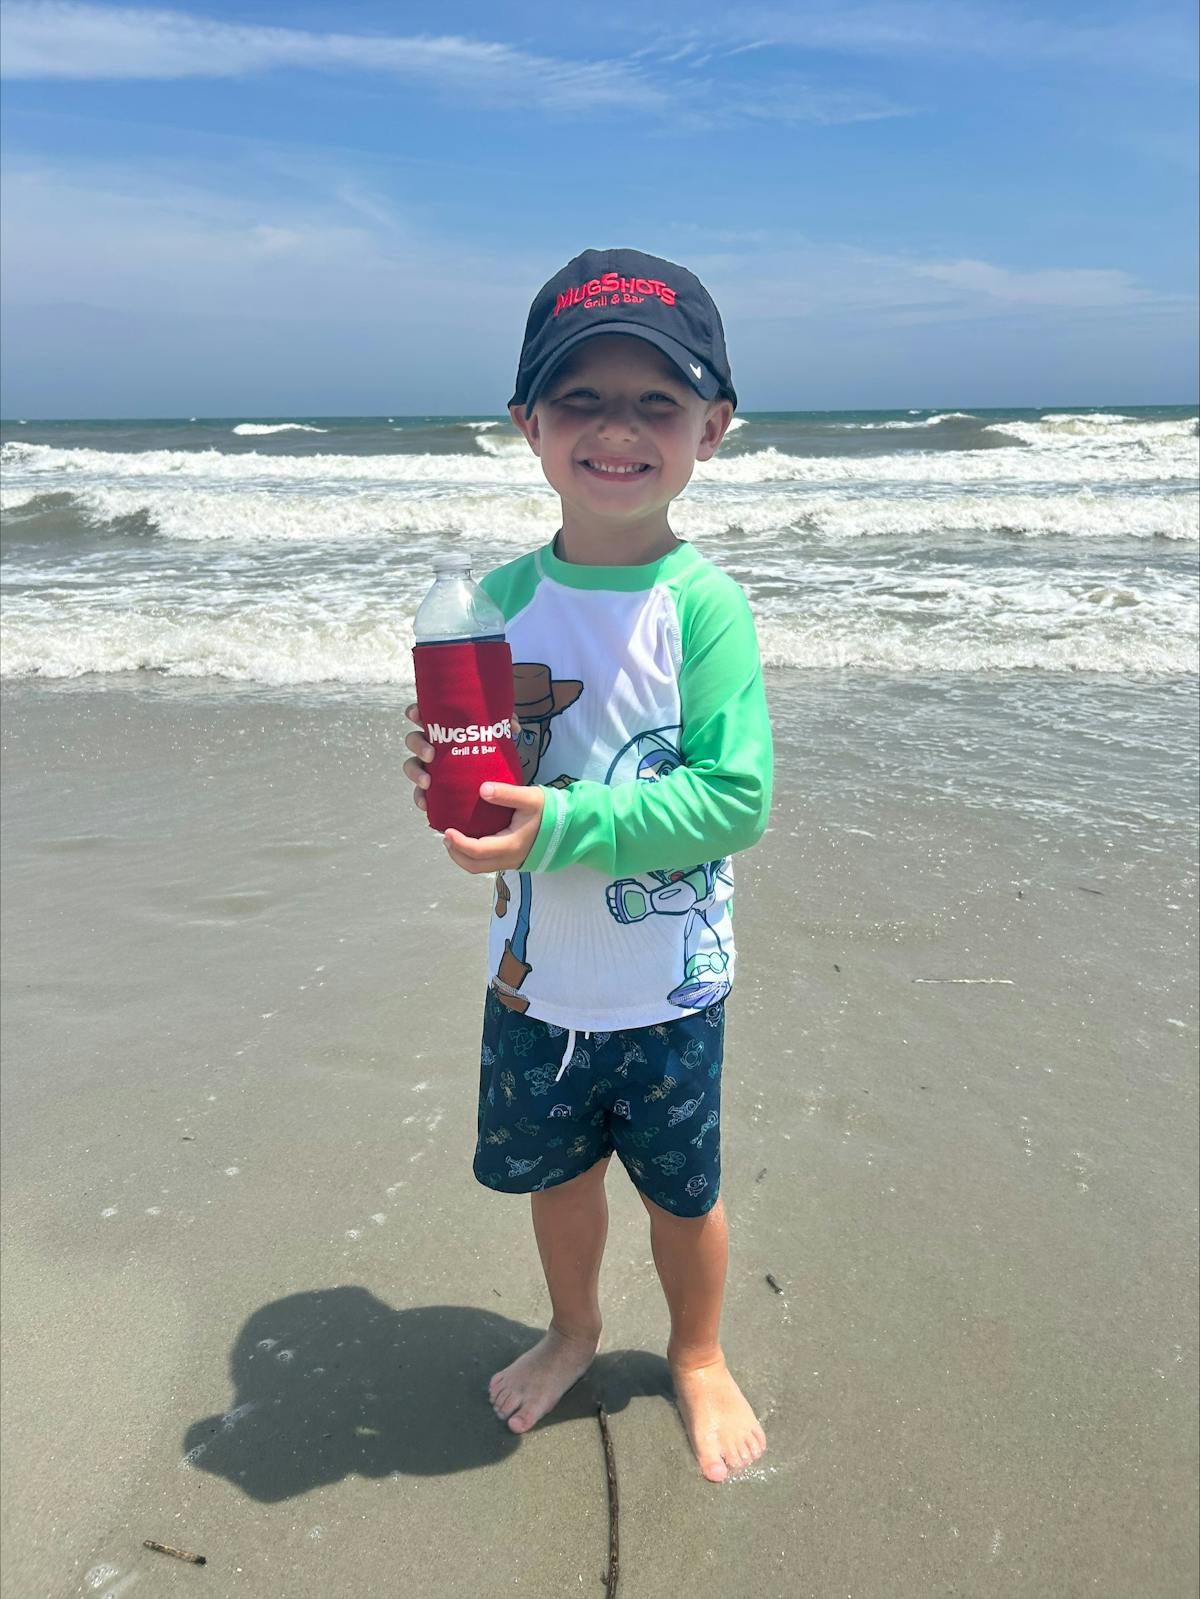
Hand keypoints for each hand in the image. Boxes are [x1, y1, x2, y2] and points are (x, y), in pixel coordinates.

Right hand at [404, 703, 524, 816]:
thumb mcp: (498, 732)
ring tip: (427, 782)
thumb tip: (513, 728)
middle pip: (414, 740)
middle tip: (431, 754)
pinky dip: (420, 798)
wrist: (494, 774)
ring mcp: (430, 765)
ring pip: (412, 766)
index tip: (416, 716)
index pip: (422, 715)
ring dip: (416, 773)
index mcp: (442, 727)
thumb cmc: (488, 746)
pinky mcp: (434, 786)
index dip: (415, 713)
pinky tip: (426, 804)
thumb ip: (505, 723)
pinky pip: (420, 792)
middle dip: (418, 746)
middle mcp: (432, 744)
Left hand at [443, 783, 544, 872]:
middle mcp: (509, 859)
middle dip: (456, 853)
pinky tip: (471, 840)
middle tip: (446, 836)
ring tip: (454, 839)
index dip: (459, 843)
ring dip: (463, 857)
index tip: (447, 830)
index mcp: (511, 845)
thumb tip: (481, 789)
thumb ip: (506, 793)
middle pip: (474, 866)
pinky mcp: (513, 860)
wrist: (570, 826)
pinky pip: (488, 864)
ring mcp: (512, 862)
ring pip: (480, 868)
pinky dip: (474, 856)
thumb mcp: (529, 797)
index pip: (477, 851)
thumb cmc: (550, 811)